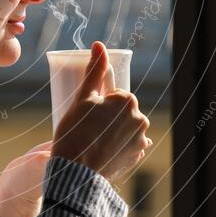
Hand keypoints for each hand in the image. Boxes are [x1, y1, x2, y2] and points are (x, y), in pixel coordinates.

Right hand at [51, 41, 151, 183]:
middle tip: (87, 128)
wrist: (76, 171)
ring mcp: (140, 140)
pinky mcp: (137, 157)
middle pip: (121, 111)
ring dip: (113, 131)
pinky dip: (117, 146)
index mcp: (128, 101)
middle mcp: (140, 119)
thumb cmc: (75, 132)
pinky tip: (103, 151)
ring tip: (93, 141)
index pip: (114, 95)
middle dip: (107, 116)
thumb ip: (94, 71)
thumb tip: (99, 45)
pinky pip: (128, 145)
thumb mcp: (82, 98)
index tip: (87, 114)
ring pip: (125, 127)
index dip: (99, 103)